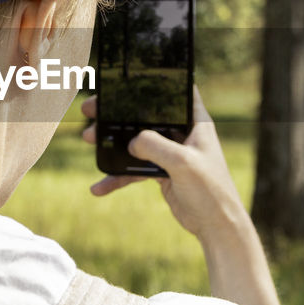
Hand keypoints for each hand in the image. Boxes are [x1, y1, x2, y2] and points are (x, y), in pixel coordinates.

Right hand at [80, 87, 250, 243]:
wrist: (215, 225)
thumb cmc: (211, 191)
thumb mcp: (183, 162)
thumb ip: (155, 146)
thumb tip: (131, 142)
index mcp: (195, 122)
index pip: (176, 92)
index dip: (155, 81)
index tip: (128, 78)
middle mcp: (182, 133)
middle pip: (146, 115)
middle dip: (118, 112)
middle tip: (93, 108)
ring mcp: (170, 152)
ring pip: (135, 141)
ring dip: (112, 141)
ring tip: (88, 139)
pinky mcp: (161, 171)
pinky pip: (133, 169)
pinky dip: (117, 177)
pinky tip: (99, 187)